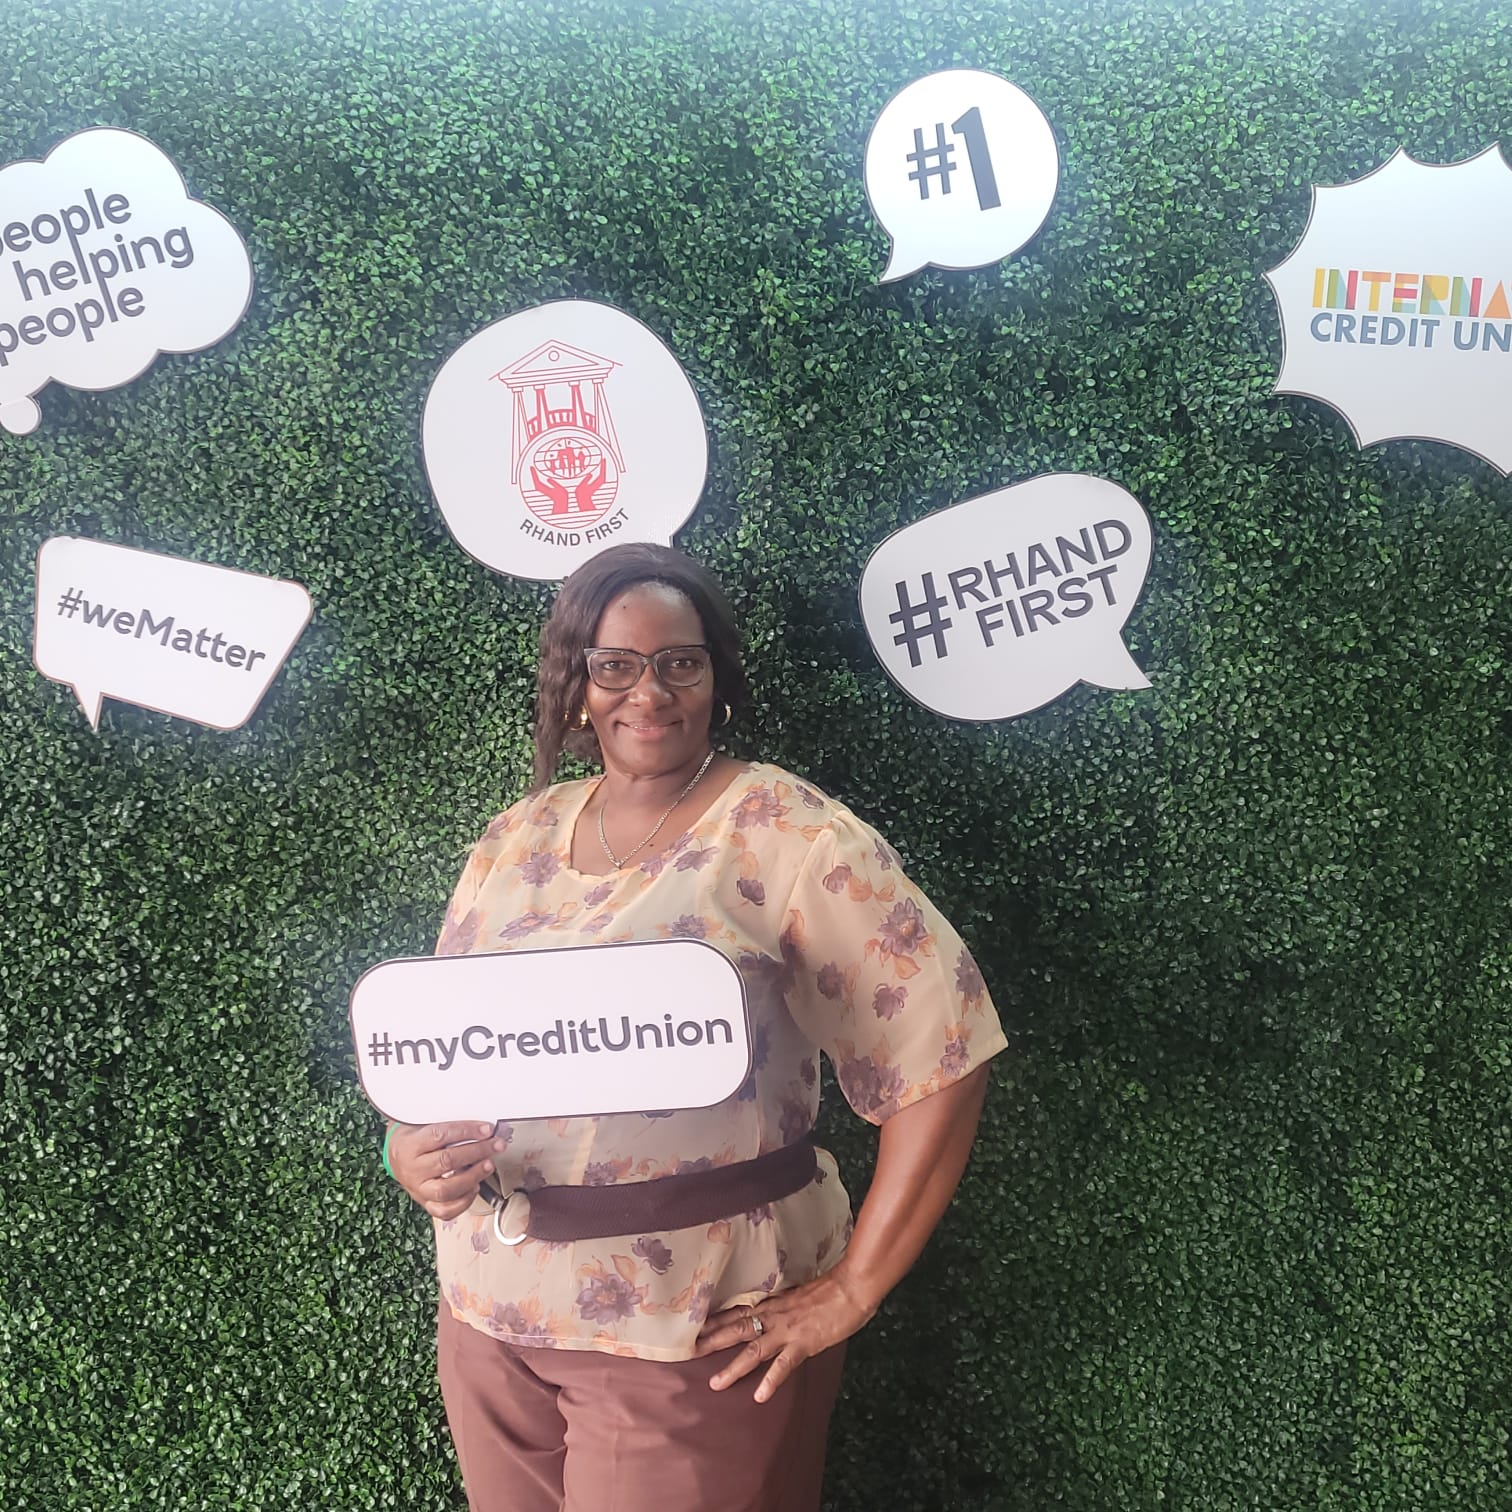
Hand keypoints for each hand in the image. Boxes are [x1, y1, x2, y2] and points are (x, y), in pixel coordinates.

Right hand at [386, 1120, 504, 1220]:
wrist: (396, 1157)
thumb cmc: (414, 1137)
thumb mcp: (422, 1122)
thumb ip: (446, 1121)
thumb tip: (477, 1122)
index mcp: (410, 1145)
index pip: (440, 1135)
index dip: (466, 1131)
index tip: (486, 1129)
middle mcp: (412, 1169)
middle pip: (446, 1161)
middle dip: (476, 1152)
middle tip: (495, 1145)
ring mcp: (418, 1189)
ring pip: (446, 1190)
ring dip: (472, 1177)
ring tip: (489, 1165)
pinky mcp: (425, 1202)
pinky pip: (444, 1211)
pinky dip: (464, 1202)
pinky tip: (475, 1187)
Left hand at [694, 1263, 876, 1401]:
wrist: (851, 1286)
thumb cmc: (831, 1289)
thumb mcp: (799, 1295)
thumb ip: (783, 1306)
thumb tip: (771, 1313)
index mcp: (773, 1303)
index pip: (737, 1312)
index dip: (714, 1320)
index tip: (692, 1327)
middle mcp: (774, 1315)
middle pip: (736, 1329)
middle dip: (711, 1342)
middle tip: (687, 1352)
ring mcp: (787, 1330)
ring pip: (754, 1349)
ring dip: (733, 1367)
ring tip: (715, 1384)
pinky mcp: (804, 1343)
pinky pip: (784, 1364)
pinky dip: (771, 1380)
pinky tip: (760, 1396)